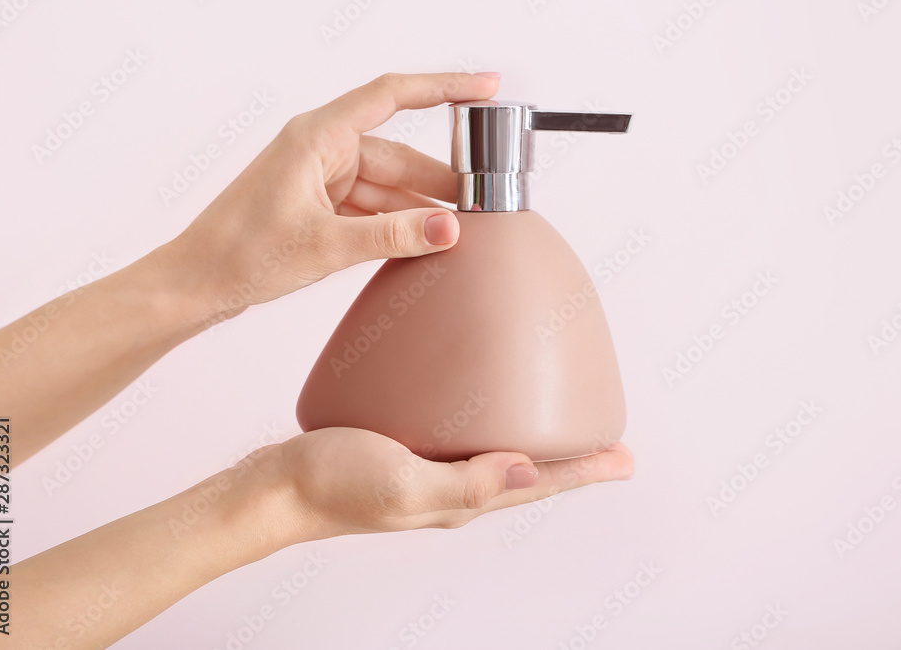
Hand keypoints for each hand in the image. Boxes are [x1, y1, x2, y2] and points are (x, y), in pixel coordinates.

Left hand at [163, 72, 500, 323]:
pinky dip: (395, 222)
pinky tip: (421, 240)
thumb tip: (448, 229)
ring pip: (386, 184)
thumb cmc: (242, 253)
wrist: (197, 283)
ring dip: (418, 206)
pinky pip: (370, 206)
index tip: (484, 88)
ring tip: (458, 229)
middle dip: (439, 177)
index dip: (444, 88)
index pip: (393, 96)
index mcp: (317, 136)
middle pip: (397, 153)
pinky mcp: (318, 204)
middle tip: (482, 200)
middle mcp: (321, 149)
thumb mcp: (326, 245)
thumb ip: (393, 236)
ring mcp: (320, 177)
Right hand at [254, 427, 633, 541]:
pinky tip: (480, 400)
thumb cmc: (331, 488)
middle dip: (572, 460)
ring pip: (500, 454)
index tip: (625, 459)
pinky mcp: (408, 449)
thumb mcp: (403, 486)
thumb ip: (467, 482)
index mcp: (461, 499)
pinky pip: (463, 436)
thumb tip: (530, 471)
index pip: (538, 486)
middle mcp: (454, 488)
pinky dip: (488, 422)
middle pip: (529, 474)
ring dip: (535, 442)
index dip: (585, 473)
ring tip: (557, 418)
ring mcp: (432, 470)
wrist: (274, 488)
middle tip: (606, 442)